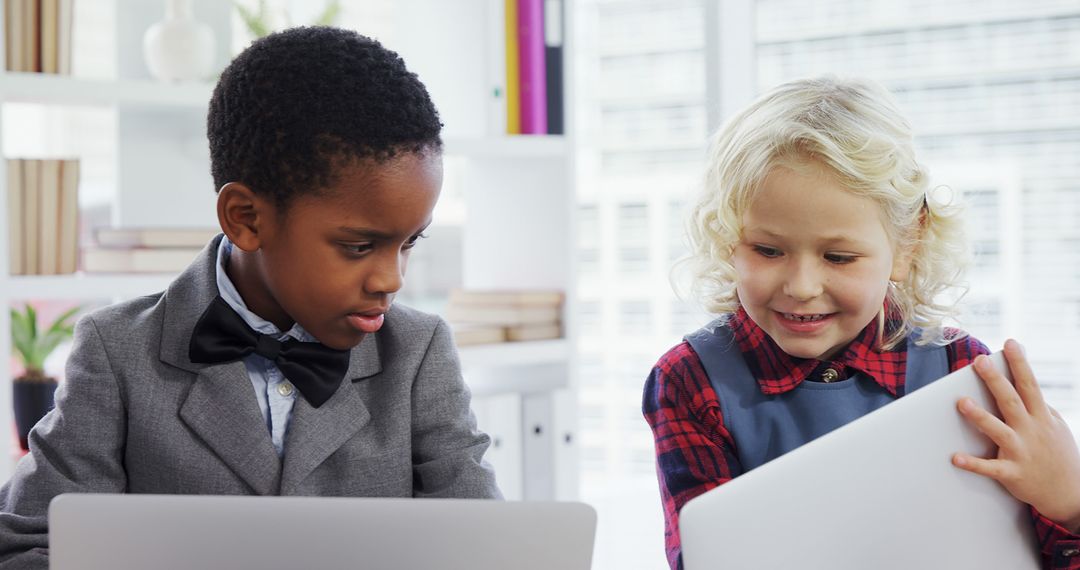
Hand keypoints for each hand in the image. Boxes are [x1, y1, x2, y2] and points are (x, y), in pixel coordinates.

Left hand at [952, 339, 1079, 531]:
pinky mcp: (1013, 473)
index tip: (1010, 343)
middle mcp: (1032, 431)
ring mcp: (1022, 452)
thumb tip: (1024, 381)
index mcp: (1042, 418)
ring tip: (961, 402)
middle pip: (1011, 401)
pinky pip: (991, 468)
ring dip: (980, 417)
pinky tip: (955, 458)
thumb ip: (1039, 406)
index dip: (1020, 364)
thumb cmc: (1058, 455)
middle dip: (995, 380)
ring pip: (998, 431)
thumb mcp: (1056, 427)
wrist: (1070, 494)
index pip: (1030, 385)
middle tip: (979, 361)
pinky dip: (973, 464)